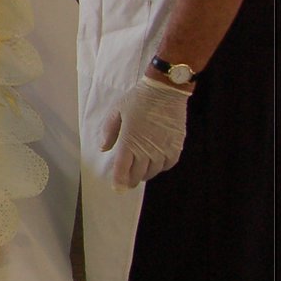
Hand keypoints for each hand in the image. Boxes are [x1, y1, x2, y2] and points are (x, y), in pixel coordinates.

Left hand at [98, 75, 190, 189]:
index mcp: (129, 142)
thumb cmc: (138, 100)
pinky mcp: (176, 146)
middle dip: (130, 180)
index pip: (123, 169)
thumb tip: (104, 149)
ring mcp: (163, 149)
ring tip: (140, 173)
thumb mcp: (116, 112)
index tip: (118, 188)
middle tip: (127, 181)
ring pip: (153, 172)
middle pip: (138, 174)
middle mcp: (147, 150)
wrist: (165, 91)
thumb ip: (108, 132)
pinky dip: (161, 168)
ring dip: (145, 175)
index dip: (119, 182)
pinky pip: (168, 165)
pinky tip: (156, 164)